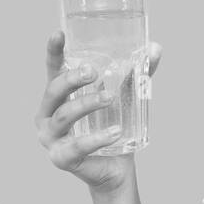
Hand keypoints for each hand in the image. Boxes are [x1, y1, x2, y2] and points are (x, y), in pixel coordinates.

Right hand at [34, 30, 162, 193]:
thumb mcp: (125, 97)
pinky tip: (115, 132)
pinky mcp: (61, 158)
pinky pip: (77, 146)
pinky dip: (96, 138)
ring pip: (63, 116)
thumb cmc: (114, 126)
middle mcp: (47, 115)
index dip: (53, 51)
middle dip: (71, 79)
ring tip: (111, 98)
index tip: (59, 34)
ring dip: (86, 104)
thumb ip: (137, 73)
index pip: (52, 70)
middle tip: (93, 72)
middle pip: (53, 91)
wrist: (116, 169)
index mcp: (58, 96)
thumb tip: (156, 47)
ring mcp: (50, 138)